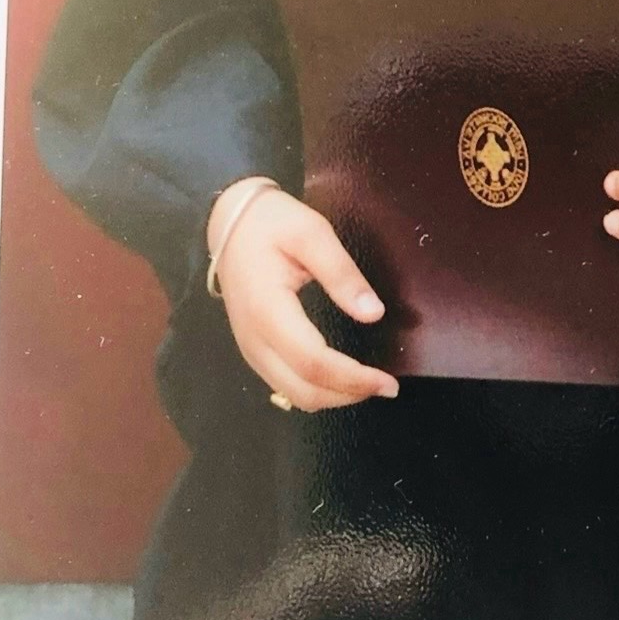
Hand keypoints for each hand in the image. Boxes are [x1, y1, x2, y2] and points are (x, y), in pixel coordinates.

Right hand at [207, 180, 399, 410]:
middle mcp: (254, 339)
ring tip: (369, 383)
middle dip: (348, 394)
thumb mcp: (312, 234)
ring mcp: (250, 348)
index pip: (313, 362)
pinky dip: (317, 389)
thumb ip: (342, 274)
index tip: (389, 381)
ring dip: (333, 396)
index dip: (353, 378)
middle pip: (303, 390)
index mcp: (267, 310)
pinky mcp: (253, 348)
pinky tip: (342, 378)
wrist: (229, 222)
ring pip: (293, 394)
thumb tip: (373, 313)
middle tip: (388, 386)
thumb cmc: (271, 223)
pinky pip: (285, 384)